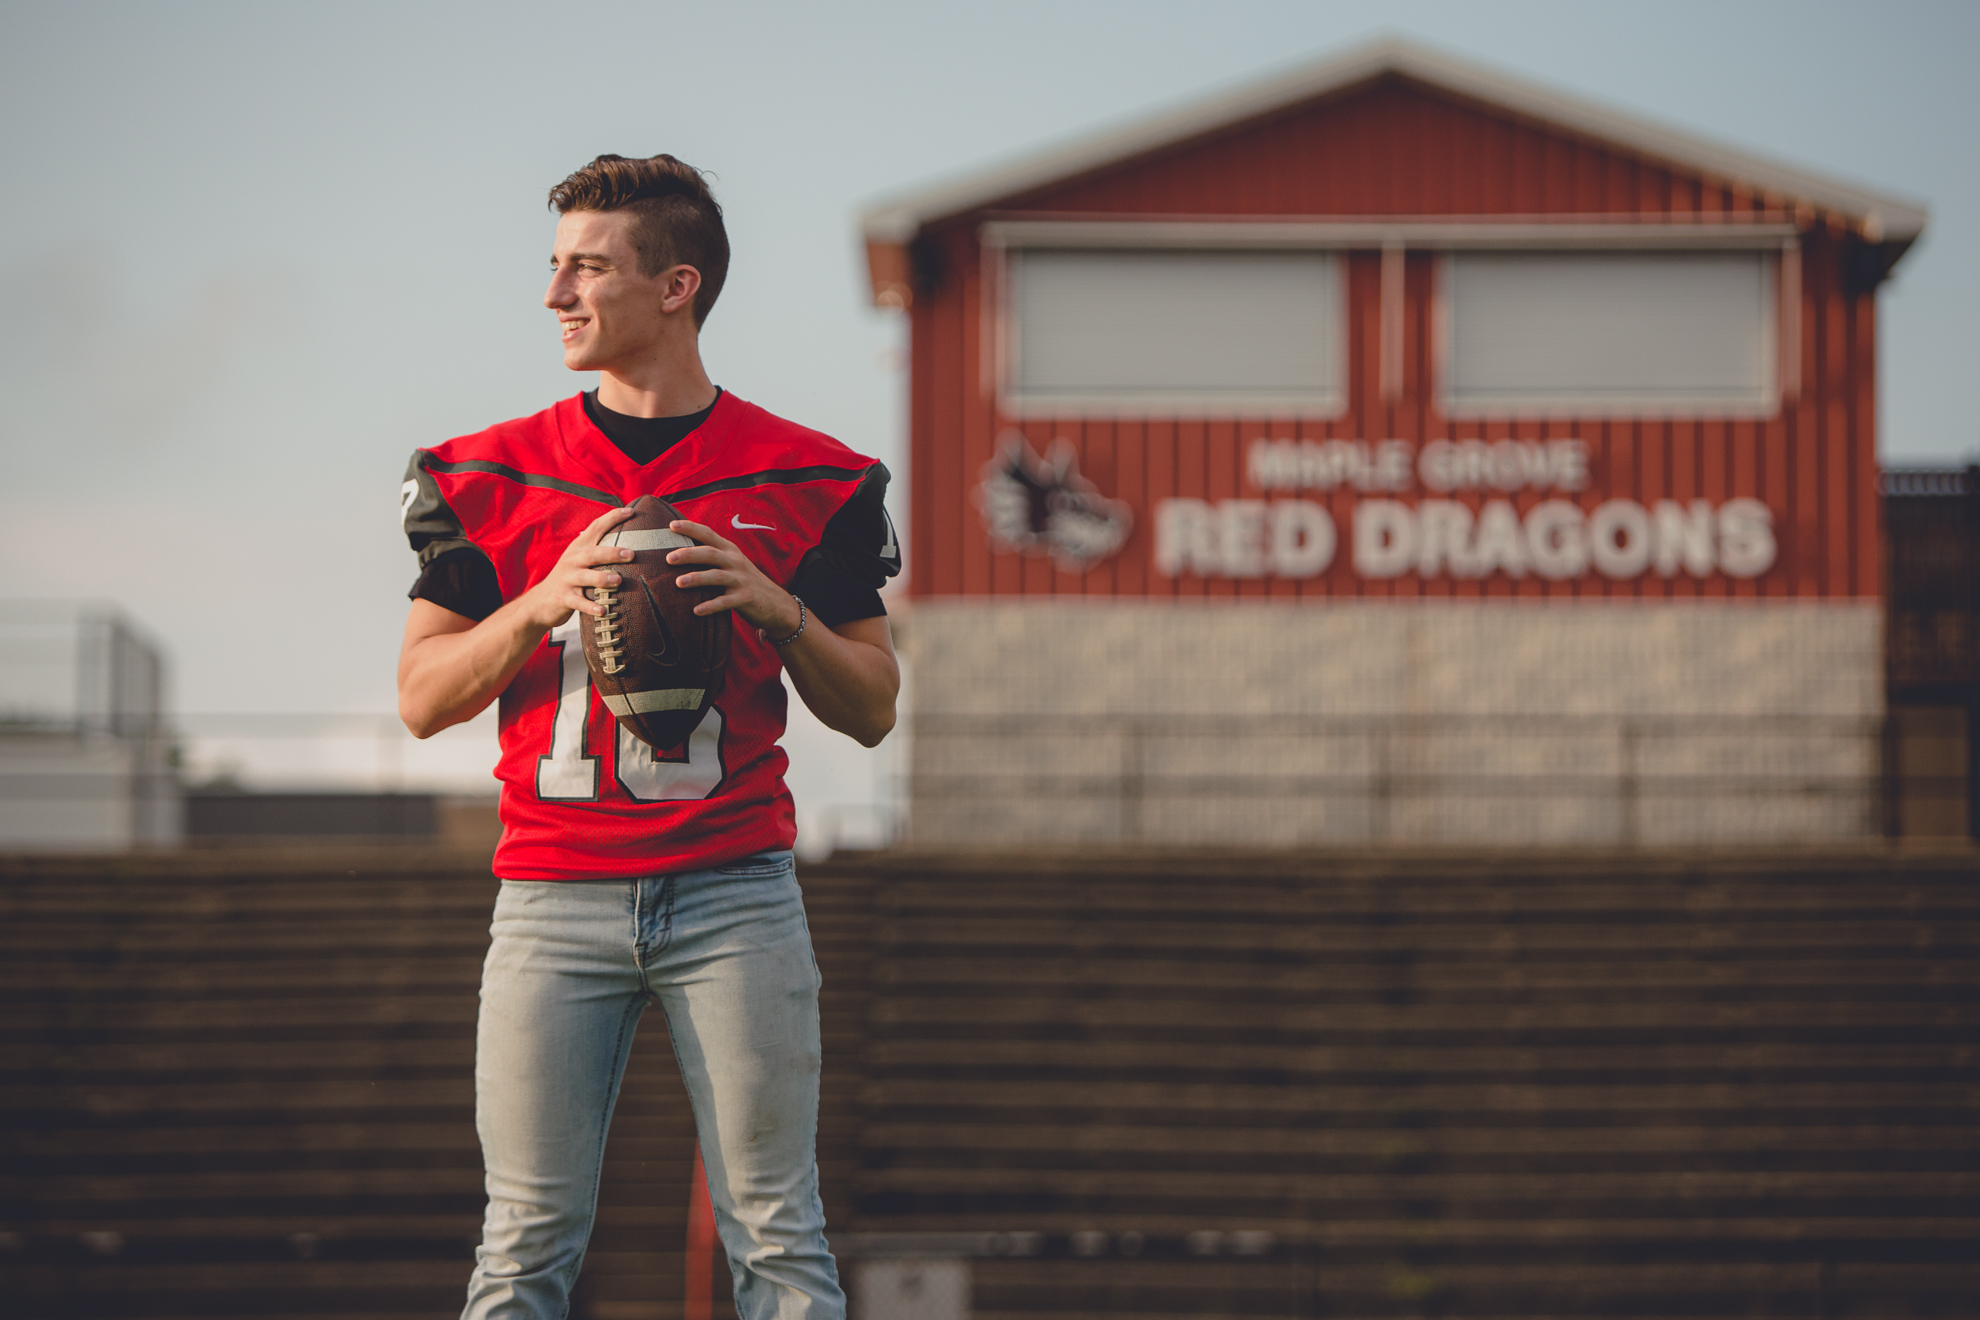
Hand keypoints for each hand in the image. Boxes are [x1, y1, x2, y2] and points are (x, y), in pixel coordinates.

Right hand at [516, 505, 636, 629]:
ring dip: (602, 578)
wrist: (541, 601)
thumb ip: (598, 550)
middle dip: (612, 552)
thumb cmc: (569, 578)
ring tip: (618, 580)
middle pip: (592, 554)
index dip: (612, 518)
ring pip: (585, 577)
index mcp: (579, 548)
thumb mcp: (579, 560)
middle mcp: (572, 561)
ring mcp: (567, 579)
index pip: (596, 528)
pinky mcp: (563, 597)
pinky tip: (603, 611)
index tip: (631, 511)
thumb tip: (630, 542)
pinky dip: (590, 607)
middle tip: (631, 554)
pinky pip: (578, 602)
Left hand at [664, 519, 801, 635]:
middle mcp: (735, 562)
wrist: (776, 603)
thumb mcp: (733, 564)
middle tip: (668, 558)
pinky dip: (710, 606)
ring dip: (697, 578)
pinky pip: (725, 602)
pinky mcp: (745, 598)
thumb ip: (713, 557)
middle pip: (710, 554)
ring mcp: (741, 580)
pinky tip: (696, 611)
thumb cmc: (745, 582)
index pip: (708, 534)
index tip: (671, 525)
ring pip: (716, 576)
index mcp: (730, 551)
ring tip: (678, 583)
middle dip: (689, 554)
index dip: (690, 528)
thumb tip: (679, 552)